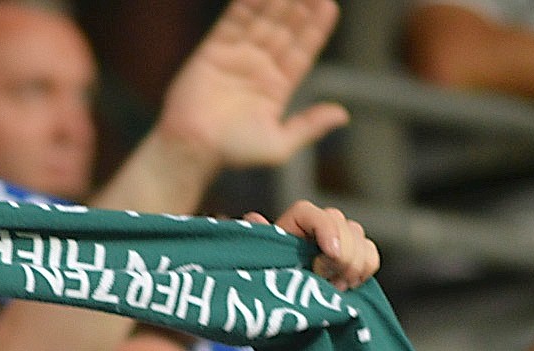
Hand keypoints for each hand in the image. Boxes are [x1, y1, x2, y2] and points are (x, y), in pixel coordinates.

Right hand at [156, 0, 347, 169]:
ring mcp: (237, 55)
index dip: (316, 28)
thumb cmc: (233, 153)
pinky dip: (246, 4)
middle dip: (300, 8)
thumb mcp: (279, 146)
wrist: (192, 149)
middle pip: (285, 29)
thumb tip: (342, 116)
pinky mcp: (214, 49)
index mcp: (278, 85)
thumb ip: (309, 127)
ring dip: (277, 1)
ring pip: (262, 20)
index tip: (329, 7)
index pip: (302, 50)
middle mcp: (260, 67)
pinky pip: (233, 21)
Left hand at [256, 201, 377, 290]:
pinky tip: (348, 286)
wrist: (285, 308)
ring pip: (359, 239)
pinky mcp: (355, 259)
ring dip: (352, 267)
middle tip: (328, 284)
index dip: (325, 229)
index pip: (310, 213)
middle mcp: (318, 227)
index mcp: (291, 226)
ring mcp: (340, 241)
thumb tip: (253, 218)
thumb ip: (259, 241)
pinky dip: (364, 270)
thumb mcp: (258, 265)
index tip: (331, 254)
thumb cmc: (269, 286)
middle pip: (342, 225)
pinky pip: (371, 255)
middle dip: (341, 258)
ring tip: (334, 289)